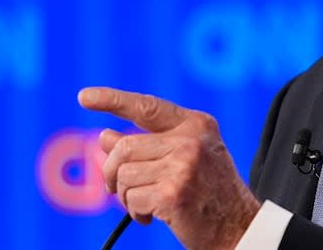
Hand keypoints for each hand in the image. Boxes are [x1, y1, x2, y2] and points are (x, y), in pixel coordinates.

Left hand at [78, 87, 260, 249]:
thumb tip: (104, 136)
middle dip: (112, 172)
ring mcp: (183, 165)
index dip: (113, 100)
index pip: (147, 107)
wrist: (238, 226)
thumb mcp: (184, 159)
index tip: (84, 97)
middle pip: (124, 147)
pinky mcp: (173, 192)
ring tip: (145, 204)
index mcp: (196, 124)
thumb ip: (148, 145)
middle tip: (117, 189)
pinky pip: (132, 199)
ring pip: (124, 175)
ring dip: (126, 196)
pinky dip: (135, 212)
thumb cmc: (210, 192)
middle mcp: (191, 139)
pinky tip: (151, 217)